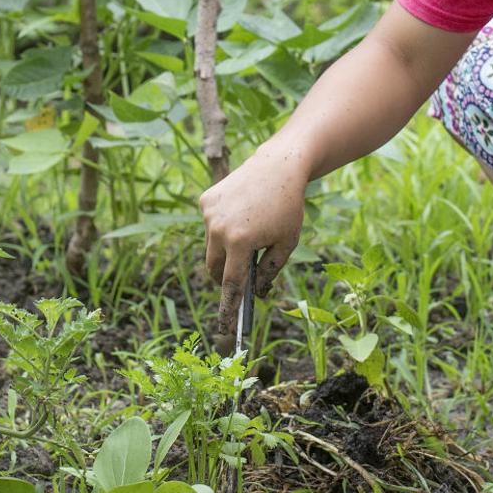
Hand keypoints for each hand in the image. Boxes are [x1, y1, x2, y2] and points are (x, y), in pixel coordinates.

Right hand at [200, 145, 307, 337]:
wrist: (278, 166)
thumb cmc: (287, 207)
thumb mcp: (286, 243)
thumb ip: (269, 270)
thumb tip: (254, 290)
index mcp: (240, 242)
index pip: (230, 284)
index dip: (227, 307)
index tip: (224, 326)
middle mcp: (219, 228)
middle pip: (214, 268)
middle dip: (224, 278)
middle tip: (240, 277)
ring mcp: (209, 213)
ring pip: (211, 247)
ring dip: (224, 251)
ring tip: (247, 236)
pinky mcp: (205, 200)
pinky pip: (210, 225)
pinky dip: (221, 228)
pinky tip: (241, 215)